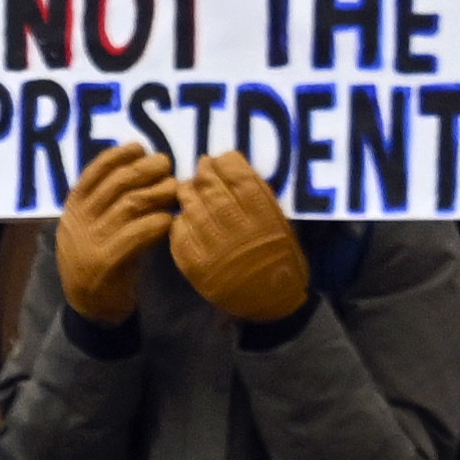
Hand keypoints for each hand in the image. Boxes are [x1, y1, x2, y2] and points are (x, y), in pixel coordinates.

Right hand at [52, 144, 178, 323]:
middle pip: (115, 185)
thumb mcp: (94, 227)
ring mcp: (91, 240)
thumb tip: (140, 169)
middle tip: (166, 163)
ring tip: (175, 187)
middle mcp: (80, 220)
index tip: (139, 147)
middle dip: (143, 170)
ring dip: (155, 193)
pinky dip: (155, 224)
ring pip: (128, 206)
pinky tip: (170, 219)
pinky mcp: (107, 261)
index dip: (117, 156)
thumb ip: (108, 203)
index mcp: (74, 208)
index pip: (93, 172)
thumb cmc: (99, 259)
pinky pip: (135, 235)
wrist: (90, 306)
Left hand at [167, 153, 314, 325]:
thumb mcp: (279, 222)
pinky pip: (180, 231)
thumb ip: (258, 195)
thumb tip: (231, 164)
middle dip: (205, 172)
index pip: (238, 177)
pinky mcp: (195, 264)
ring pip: (192, 205)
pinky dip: (181, 219)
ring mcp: (213, 248)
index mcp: (264, 218)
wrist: (271, 300)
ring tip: (192, 187)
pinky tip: (187, 216)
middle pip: (212, 187)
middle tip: (203, 167)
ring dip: (189, 191)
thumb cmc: (279, 256)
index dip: (226, 162)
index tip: (221, 159)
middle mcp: (237, 230)